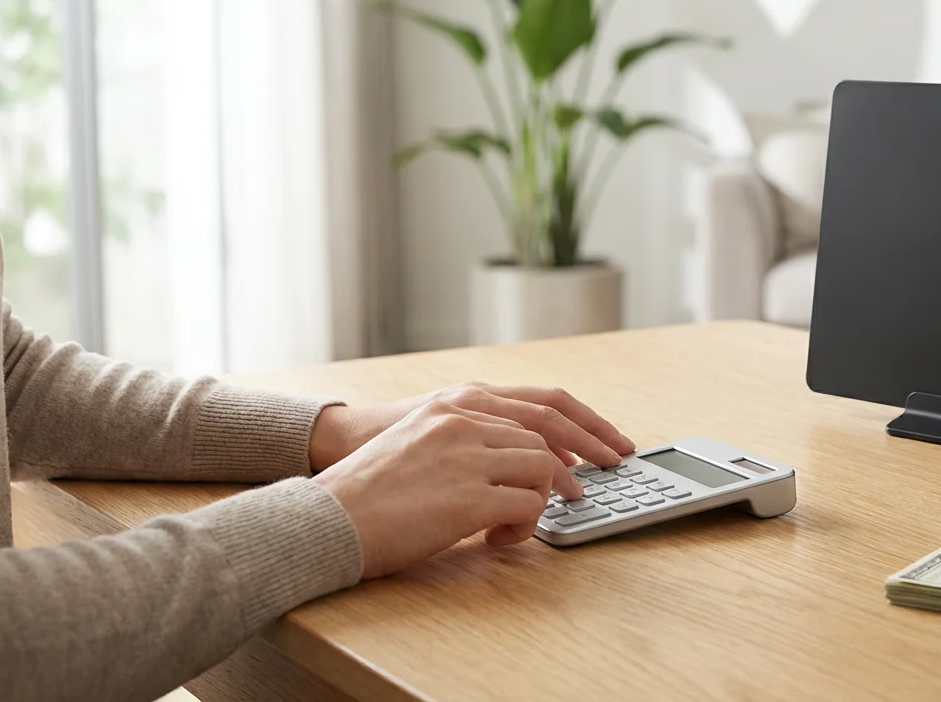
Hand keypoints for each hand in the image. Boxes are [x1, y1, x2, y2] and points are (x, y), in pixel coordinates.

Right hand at [308, 383, 635, 499]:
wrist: (328, 516)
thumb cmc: (370, 489)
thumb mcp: (421, 441)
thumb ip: (469, 440)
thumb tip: (523, 464)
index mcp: (457, 402)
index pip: (542, 404)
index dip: (582, 424)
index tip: (606, 441)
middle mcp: (466, 420)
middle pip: (552, 432)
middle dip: (590, 453)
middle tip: (612, 469)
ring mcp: (467, 457)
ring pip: (543, 470)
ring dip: (546, 499)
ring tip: (530, 520)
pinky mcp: (466, 499)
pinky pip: (525, 508)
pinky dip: (524, 527)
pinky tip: (499, 539)